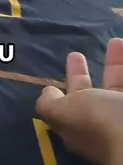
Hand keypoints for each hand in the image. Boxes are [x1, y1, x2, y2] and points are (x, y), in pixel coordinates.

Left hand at [36, 38, 122, 164]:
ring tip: (118, 41)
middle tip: (109, 44)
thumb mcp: (64, 113)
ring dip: (120, 63)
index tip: (74, 58)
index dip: (74, 81)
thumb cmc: (101, 124)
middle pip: (108, 91)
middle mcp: (112, 121)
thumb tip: (48, 93)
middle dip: (106, 67)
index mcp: (85, 123)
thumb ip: (50, 104)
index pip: (77, 101)